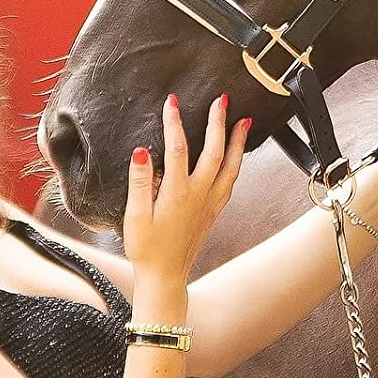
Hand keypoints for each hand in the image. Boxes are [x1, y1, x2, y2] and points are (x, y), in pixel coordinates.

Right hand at [124, 93, 248, 285]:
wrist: (165, 277)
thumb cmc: (147, 249)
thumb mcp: (134, 216)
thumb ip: (139, 181)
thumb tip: (142, 152)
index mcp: (177, 193)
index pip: (178, 148)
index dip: (175, 122)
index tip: (172, 102)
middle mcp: (199, 195)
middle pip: (214, 151)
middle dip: (218, 123)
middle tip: (222, 100)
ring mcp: (210, 203)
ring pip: (231, 167)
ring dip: (238, 142)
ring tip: (244, 121)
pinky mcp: (214, 212)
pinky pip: (231, 182)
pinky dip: (237, 164)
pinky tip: (237, 157)